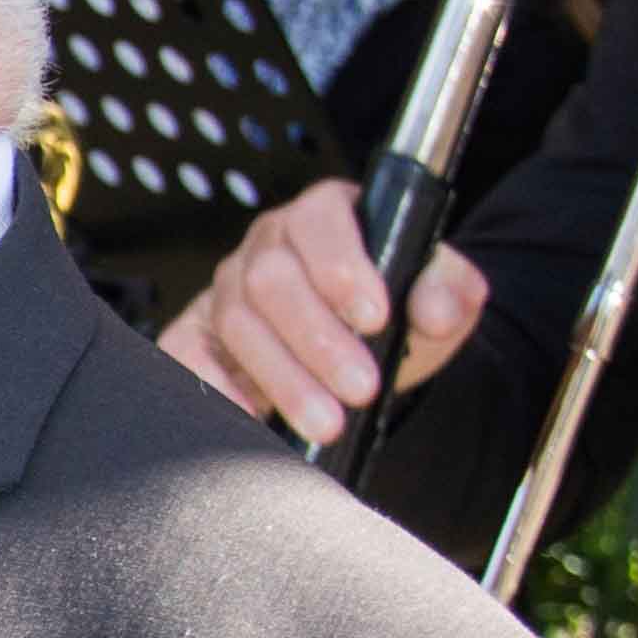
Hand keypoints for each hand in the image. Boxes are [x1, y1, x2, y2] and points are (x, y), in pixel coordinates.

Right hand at [155, 178, 486, 446]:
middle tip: (361, 388)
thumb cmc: (391, 313)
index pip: (319, 221)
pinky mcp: (198, 333)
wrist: (362, 349)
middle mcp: (268, 245)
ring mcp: (226, 288)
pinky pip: (188, 356)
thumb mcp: (437, 295)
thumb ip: (448, 290)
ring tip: (327, 422)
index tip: (375, 318)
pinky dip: (217, 389)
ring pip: (238, 324)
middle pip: (271, 280)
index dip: (342, 267)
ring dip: (284, 378)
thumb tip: (433, 310)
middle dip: (319, 340)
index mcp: (323, 215)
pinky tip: (255, 419)